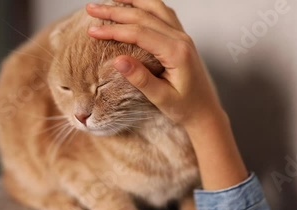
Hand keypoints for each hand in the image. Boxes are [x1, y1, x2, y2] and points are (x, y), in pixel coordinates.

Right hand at [86, 0, 223, 129]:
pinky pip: (163, 13)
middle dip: (115, 10)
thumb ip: (141, 79)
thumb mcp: (162, 99)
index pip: (139, 33)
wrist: (205, 112)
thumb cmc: (185, 108)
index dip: (114, 30)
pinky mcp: (181, 38)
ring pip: (155, 7)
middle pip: (144, 15)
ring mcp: (183, 36)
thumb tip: (117, 60)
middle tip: (91, 9)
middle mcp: (181, 39)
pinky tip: (133, 5)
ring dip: (131, 1)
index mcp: (177, 52)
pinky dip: (145, 5)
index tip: (92, 30)